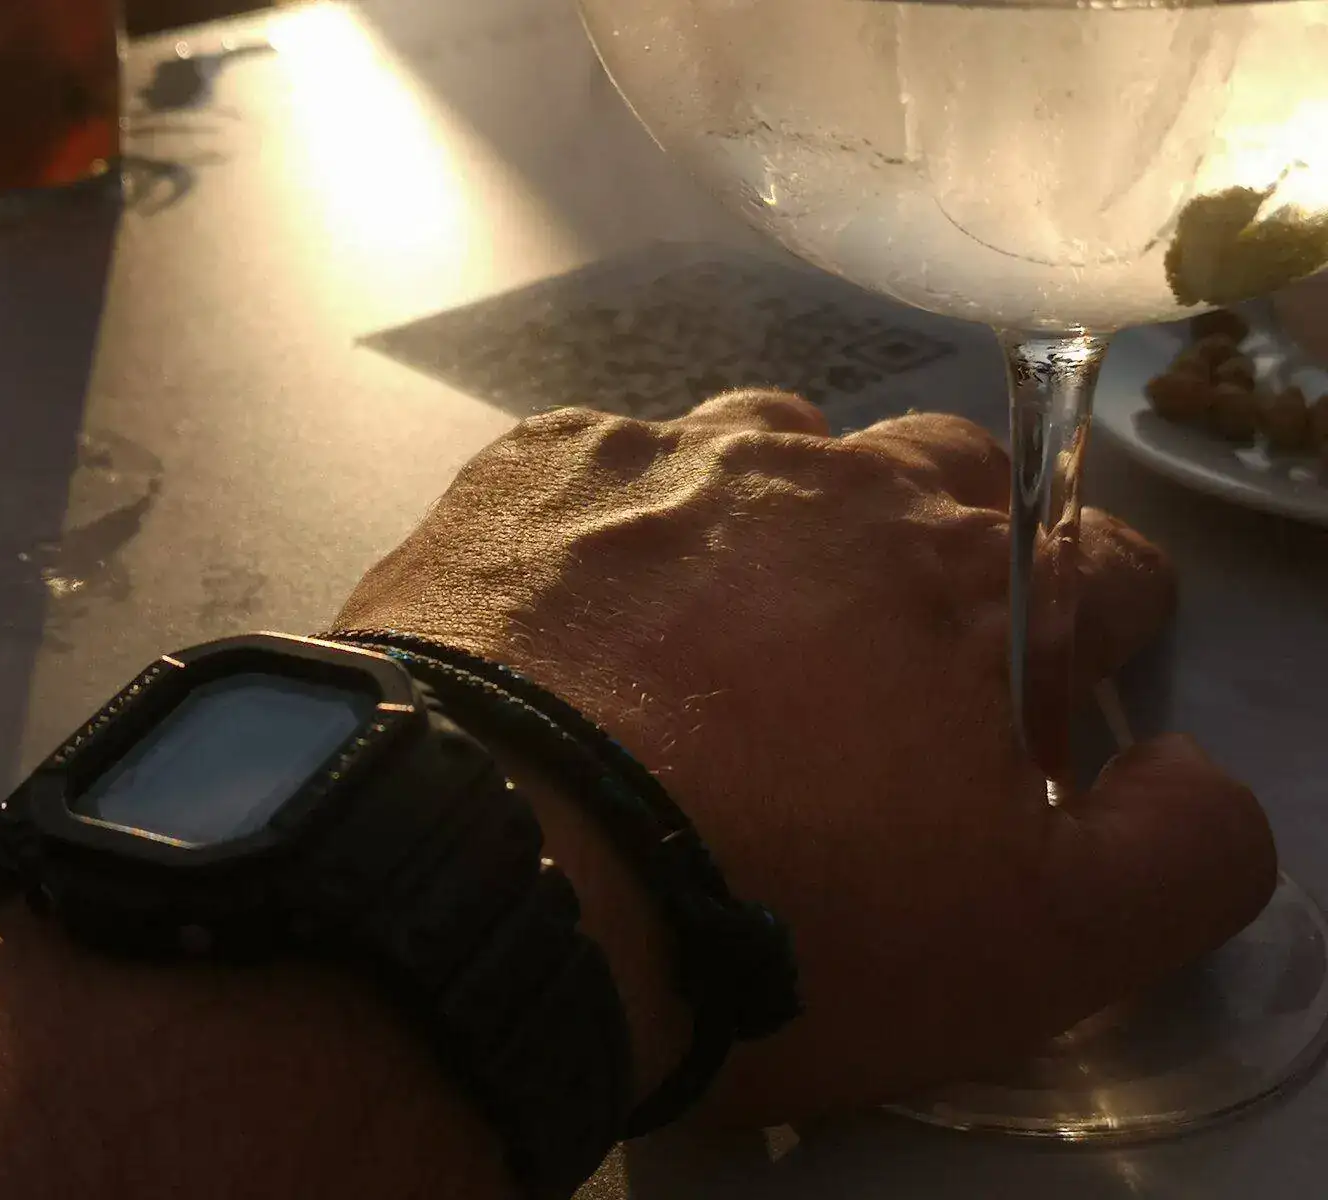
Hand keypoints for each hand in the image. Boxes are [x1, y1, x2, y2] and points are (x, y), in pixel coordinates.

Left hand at [335, 391, 1275, 1125]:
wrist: (489, 877)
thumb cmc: (774, 915)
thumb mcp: (1037, 944)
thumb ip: (1178, 850)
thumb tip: (1181, 771)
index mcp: (967, 573)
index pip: (1103, 566)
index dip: (1094, 648)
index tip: (1036, 722)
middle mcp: (827, 477)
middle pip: (941, 478)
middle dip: (947, 563)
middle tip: (878, 679)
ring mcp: (666, 456)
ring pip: (768, 451)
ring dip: (776, 530)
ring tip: (716, 647)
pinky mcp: (528, 472)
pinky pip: (609, 469)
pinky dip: (622, 534)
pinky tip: (583, 624)